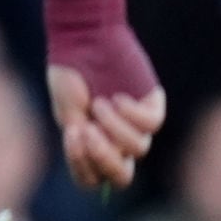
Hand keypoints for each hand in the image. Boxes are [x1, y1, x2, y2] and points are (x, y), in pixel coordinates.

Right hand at [47, 64, 162, 191]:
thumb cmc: (70, 76)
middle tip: (88, 131)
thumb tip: (95, 158)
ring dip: (114, 128)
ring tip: (99, 102)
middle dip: (104, 158)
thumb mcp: (68, 113)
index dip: (82, 166)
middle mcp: (117, 141)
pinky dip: (132, 113)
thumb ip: (82, 141)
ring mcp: (137, 124)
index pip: (95, 179)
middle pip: (122, 176)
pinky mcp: (153, 103)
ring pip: (138, 148)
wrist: (82, 40)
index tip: (70, 134)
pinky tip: (116, 96)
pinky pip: (152, 124)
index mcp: (93, 147)